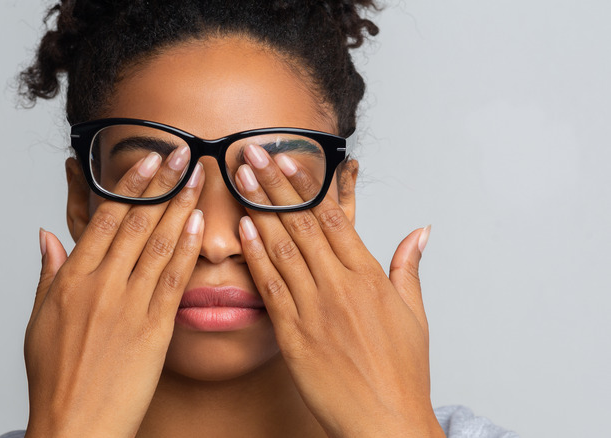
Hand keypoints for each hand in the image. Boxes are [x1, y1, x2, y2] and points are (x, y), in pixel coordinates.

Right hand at [24, 148, 204, 437]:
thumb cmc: (55, 377)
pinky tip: (200, 224)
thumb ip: (47, 273)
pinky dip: (188, 249)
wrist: (75, 424)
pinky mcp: (155, 329)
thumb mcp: (38, 321)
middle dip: (163, 183)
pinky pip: (175, 280)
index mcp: (71, 279)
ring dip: (182, 206)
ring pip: (160, 244)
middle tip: (184, 153)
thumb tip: (46, 236)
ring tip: (199, 177)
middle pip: (137, 222)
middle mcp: (102, 285)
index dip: (130, 185)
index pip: (105, 219)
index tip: (149, 159)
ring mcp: (130, 305)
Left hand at [234, 144, 443, 437]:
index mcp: (369, 276)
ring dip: (258, 209)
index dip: (308, 185)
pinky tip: (242, 230)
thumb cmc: (401, 371)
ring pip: (282, 248)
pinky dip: (256, 256)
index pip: (333, 217)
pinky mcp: (293, 335)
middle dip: (275, 184)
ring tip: (240, 178)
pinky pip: (271, 288)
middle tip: (253, 152)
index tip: (288, 158)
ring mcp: (314, 309)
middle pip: (302, 223)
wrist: (384, 421)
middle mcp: (339, 286)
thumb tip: (420, 231)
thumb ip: (408, 267)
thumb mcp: (414, 313)